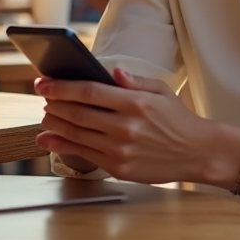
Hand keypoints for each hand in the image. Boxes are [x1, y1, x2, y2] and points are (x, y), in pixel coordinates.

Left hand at [35, 69, 216, 184]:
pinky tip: (49, 139)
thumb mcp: (160, 91)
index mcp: (135, 103)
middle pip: (78, 113)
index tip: (44, 82)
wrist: (197, 152)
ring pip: (76, 134)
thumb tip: (112, 71)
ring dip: (54, 124)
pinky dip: (62, 146)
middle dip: (54, 103)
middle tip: (41, 96)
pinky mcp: (119, 168)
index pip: (89, 92)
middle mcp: (125, 127)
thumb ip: (134, 81)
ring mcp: (121, 150)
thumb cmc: (177, 119)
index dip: (61, 87)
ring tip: (44, 115)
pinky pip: (84, 154)